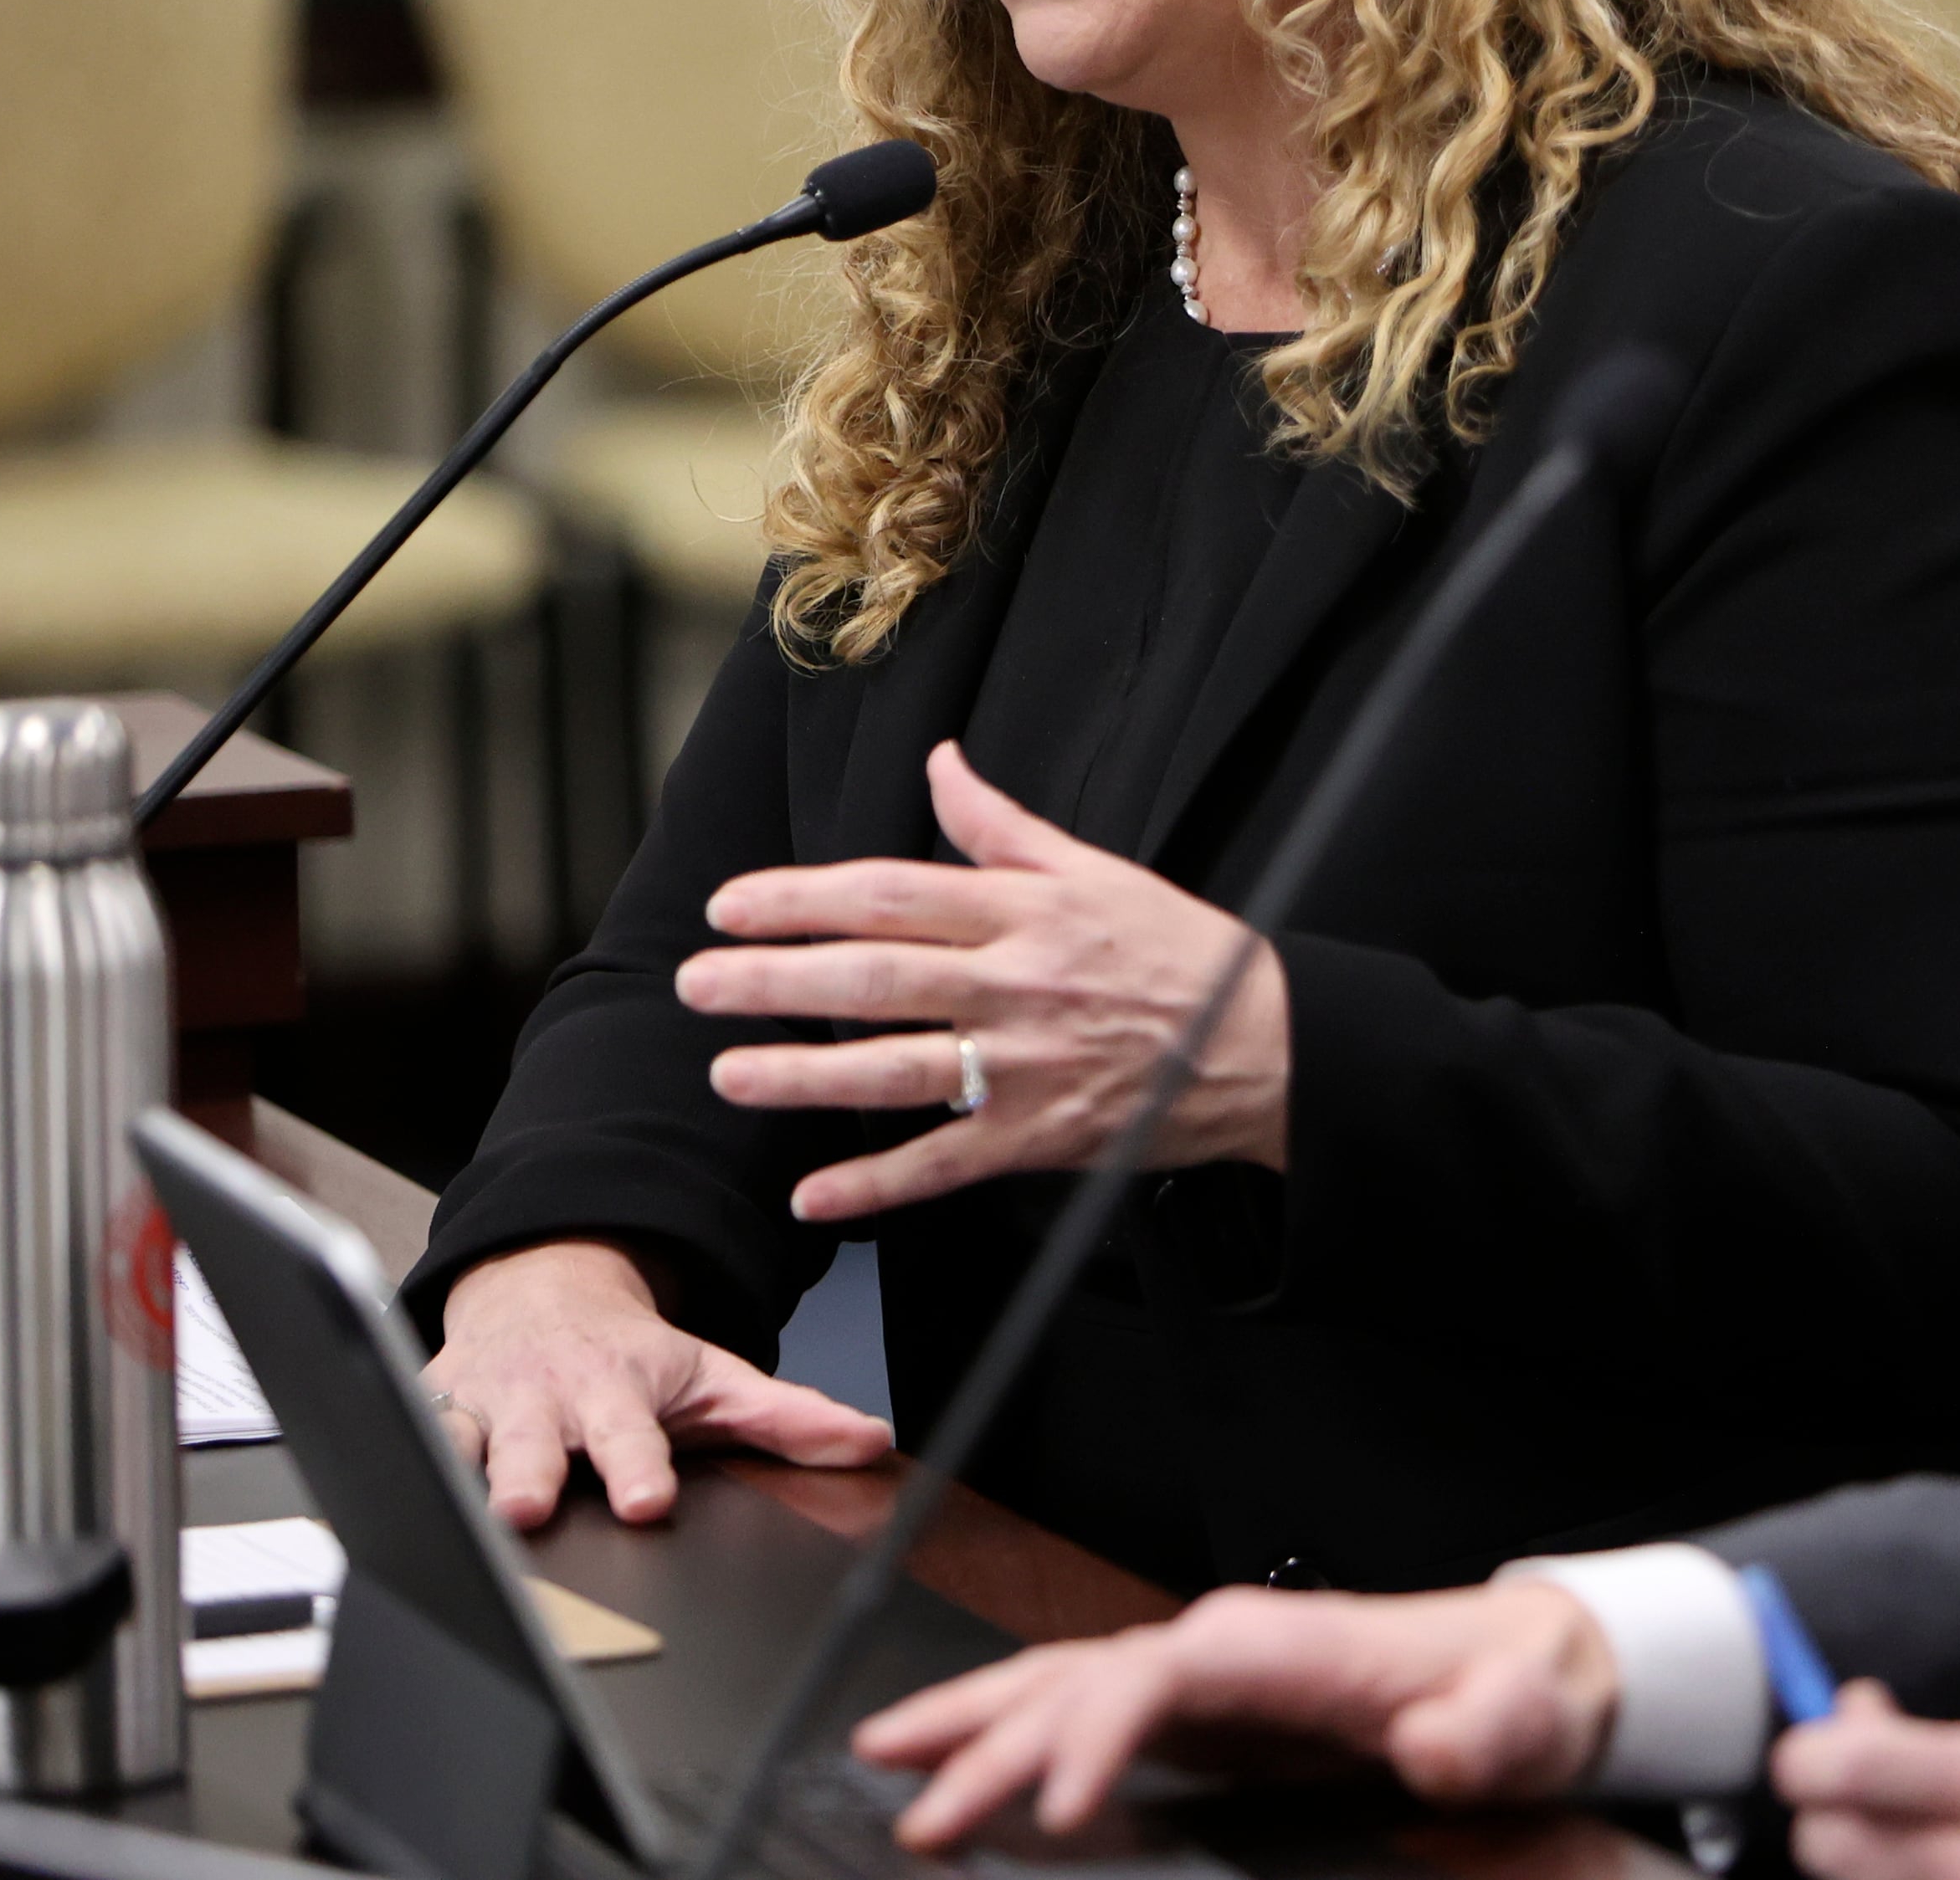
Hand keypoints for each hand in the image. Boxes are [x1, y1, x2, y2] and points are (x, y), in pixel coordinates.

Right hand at [423, 1239, 889, 1527]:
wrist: (545, 1294)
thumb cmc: (634, 1357)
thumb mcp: (715, 1378)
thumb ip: (790, 1418)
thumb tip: (871, 1443)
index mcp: (618, 1394)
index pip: (632, 1439)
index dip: (638, 1467)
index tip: (644, 1499)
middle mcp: (547, 1402)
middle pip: (536, 1446)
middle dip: (529, 1476)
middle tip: (527, 1508)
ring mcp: (485, 1409)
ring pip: (461, 1444)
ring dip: (456, 1473)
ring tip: (454, 1507)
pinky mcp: (432, 1412)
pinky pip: (407, 1436)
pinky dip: (389, 1459)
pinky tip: (372, 1490)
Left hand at [684, 741, 1289, 1221]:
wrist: (1264, 1042)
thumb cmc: (1179, 951)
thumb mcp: (1096, 870)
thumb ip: (1003, 826)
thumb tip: (942, 762)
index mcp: (1025, 912)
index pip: (892, 894)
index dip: (803, 898)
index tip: (731, 905)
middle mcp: (1016, 985)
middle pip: (874, 978)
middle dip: (774, 979)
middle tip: (696, 982)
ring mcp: (1025, 1066)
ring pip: (895, 1071)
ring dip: (803, 1076)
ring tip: (729, 1073)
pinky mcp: (1039, 1136)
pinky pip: (944, 1164)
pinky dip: (877, 1185)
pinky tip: (814, 1197)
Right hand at [851, 1582, 1616, 1845]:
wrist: (1523, 1668)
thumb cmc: (1510, 1693)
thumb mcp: (1519, 1721)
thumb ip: (1482, 1734)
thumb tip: (1435, 1745)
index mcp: (1277, 1643)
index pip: (1155, 1678)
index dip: (1093, 1737)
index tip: (1049, 1812)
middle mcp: (1223, 1642)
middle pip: (1080, 1676)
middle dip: (991, 1741)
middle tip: (918, 1815)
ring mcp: (1201, 1669)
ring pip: (1059, 1679)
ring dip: (970, 1718)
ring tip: (881, 1757)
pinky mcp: (1195, 1703)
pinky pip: (1078, 1704)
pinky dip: (1006, 1723)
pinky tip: (953, 1753)